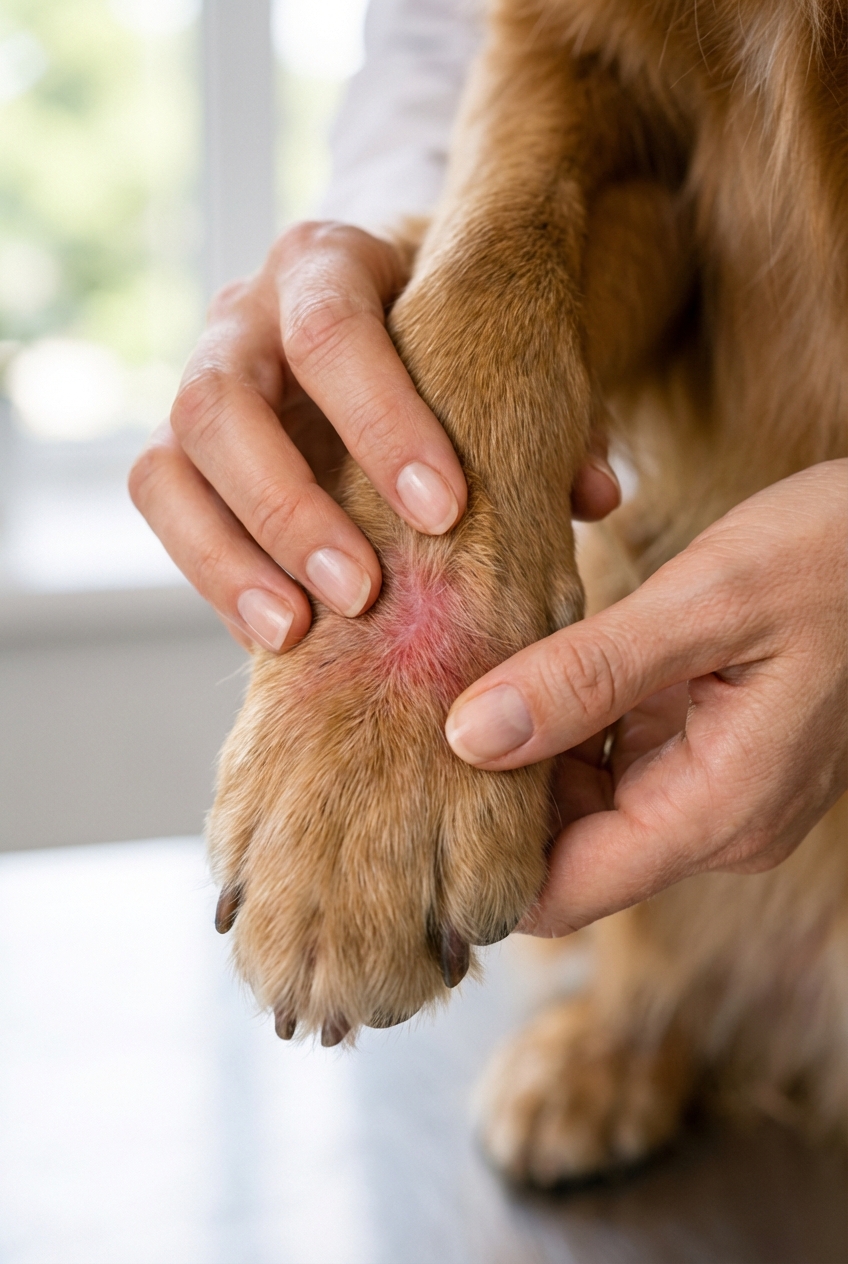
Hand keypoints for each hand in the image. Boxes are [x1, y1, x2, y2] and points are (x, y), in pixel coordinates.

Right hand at [130, 220, 621, 651]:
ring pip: (171, 462)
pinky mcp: (175, 453)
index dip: (380, 421)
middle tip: (363, 591)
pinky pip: (163, 509)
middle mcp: (244, 316)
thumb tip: (595, 496)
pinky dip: (212, 575)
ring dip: (236, 554)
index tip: (444, 511)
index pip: (331, 326)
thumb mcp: (500, 351)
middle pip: (222, 400)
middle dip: (290, 505)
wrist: (379, 314)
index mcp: (328, 267)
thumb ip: (551, 413)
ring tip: (299, 631)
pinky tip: (275, 634)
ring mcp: (198, 381)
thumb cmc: (449, 340)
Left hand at [445, 461, 847, 933]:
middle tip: (417, 722)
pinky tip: (525, 673)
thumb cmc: (829, 557)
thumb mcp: (703, 603)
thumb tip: (467, 736)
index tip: (409, 801)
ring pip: (584, 805)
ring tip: (459, 688)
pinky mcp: (706, 751)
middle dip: (493, 795)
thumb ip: (586, 675)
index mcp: (719, 810)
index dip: (482, 864)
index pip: (567, 892)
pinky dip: (563, 726)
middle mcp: (717, 823)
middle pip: (567, 850)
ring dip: (525, 755)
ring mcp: (714, 791)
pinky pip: (612, 763)